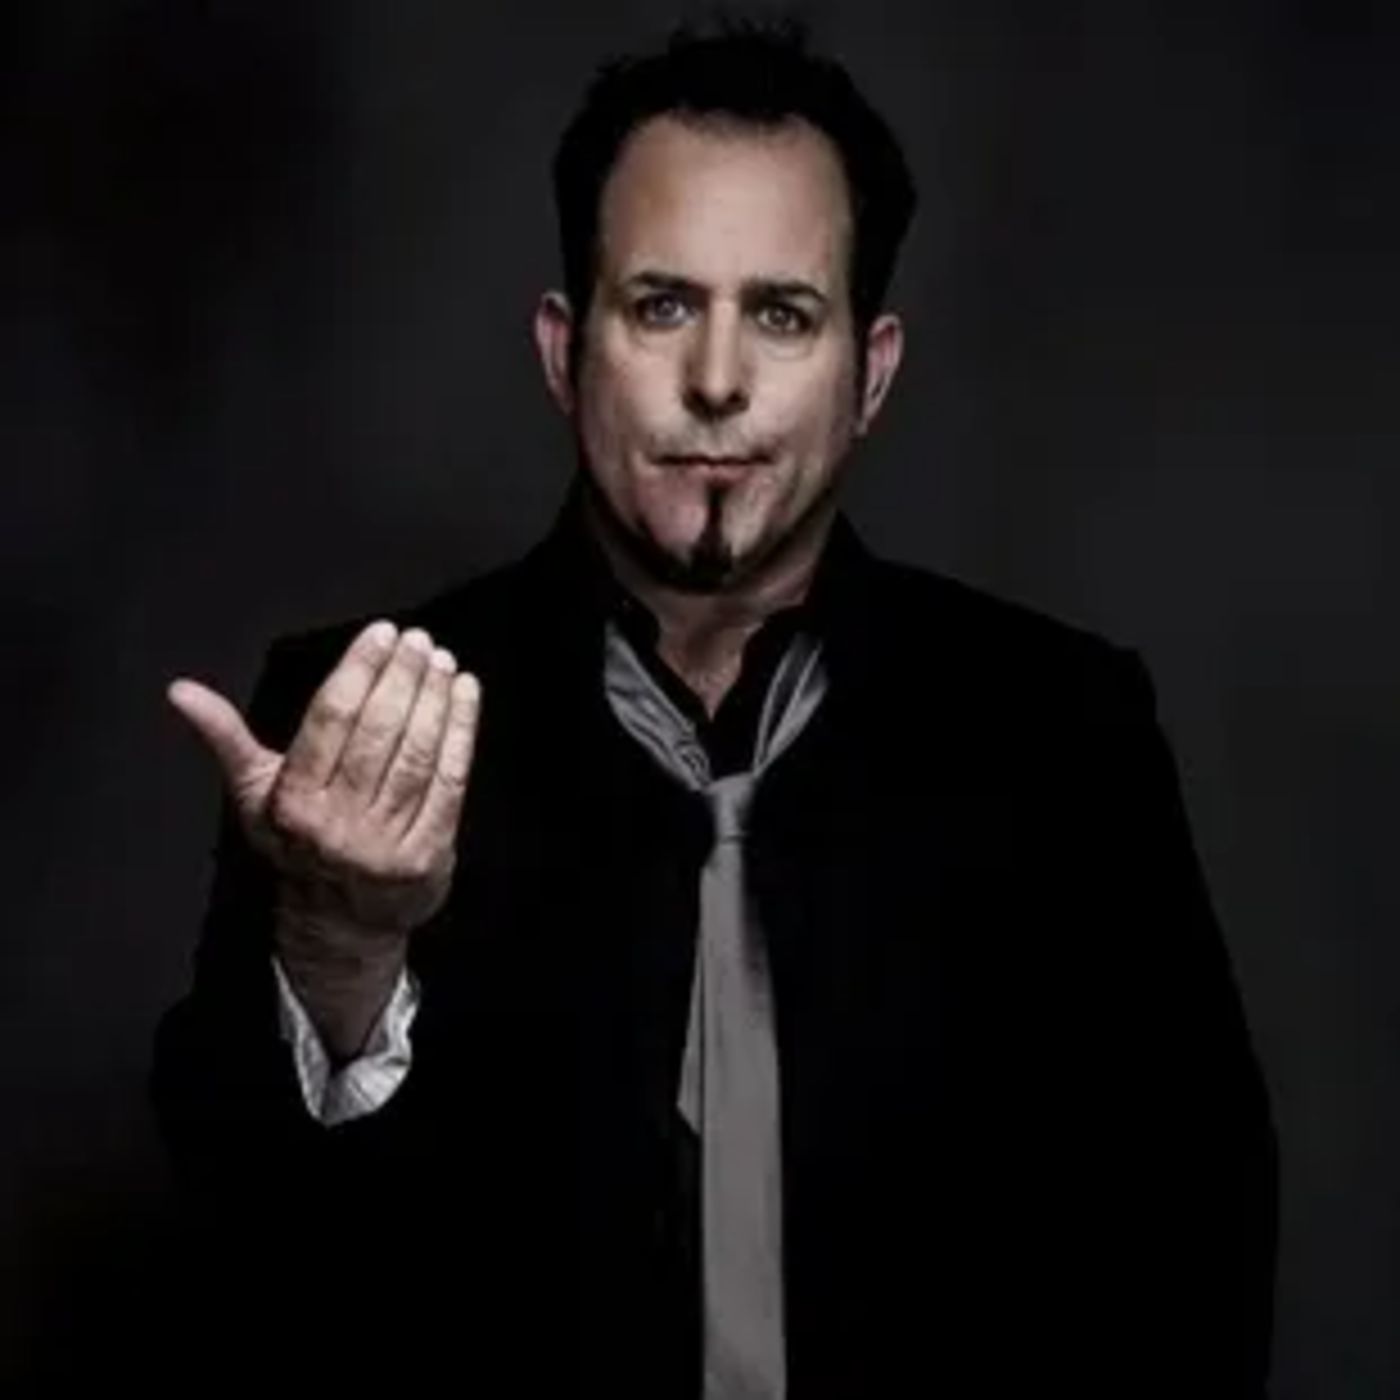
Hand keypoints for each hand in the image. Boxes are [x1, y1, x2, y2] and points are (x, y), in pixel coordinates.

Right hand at [168, 622, 481, 1053]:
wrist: (340, 921)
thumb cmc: (297, 842)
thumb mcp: (253, 794)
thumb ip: (225, 737)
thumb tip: (180, 691)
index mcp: (292, 801)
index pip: (330, 720)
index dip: (359, 670)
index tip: (382, 633)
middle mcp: (337, 823)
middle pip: (378, 733)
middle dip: (401, 678)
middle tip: (418, 640)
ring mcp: (385, 843)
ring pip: (417, 754)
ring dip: (434, 700)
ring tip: (442, 661)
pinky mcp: (426, 855)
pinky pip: (450, 782)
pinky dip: (461, 733)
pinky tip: (466, 694)